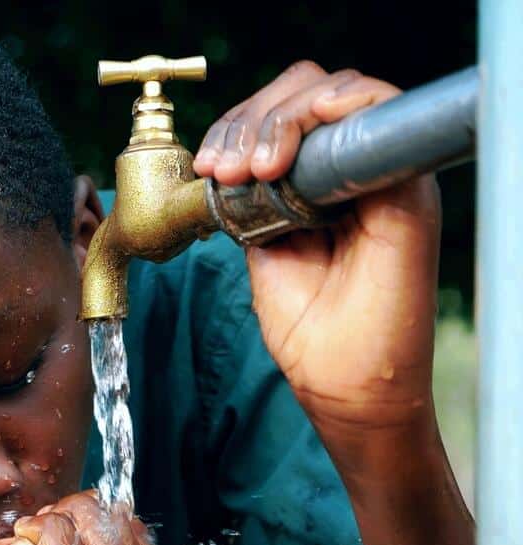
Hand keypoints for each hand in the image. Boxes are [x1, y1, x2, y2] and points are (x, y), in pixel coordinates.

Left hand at [193, 62, 442, 433]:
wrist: (345, 387)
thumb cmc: (311, 331)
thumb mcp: (263, 251)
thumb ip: (252, 202)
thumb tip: (224, 163)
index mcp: (323, 181)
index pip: (287, 111)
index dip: (240, 123)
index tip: (207, 165)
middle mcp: (358, 170)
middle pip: (308, 89)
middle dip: (251, 118)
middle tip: (223, 168)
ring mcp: (385, 176)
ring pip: (338, 92)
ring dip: (279, 118)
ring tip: (247, 170)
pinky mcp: (406, 191)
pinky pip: (378, 117)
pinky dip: (332, 110)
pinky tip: (287, 149)